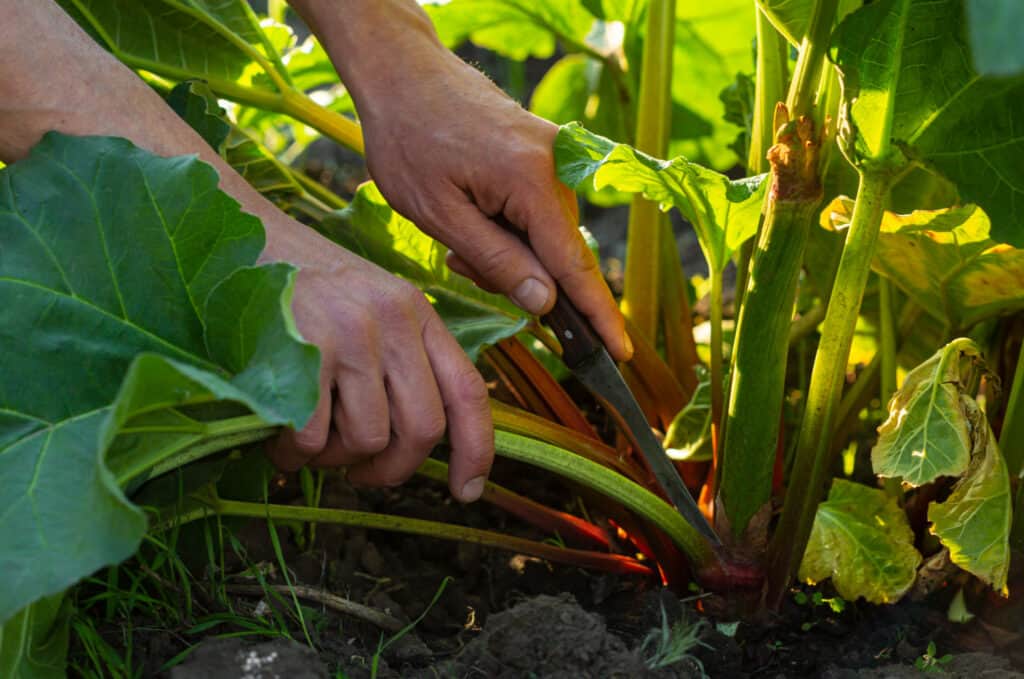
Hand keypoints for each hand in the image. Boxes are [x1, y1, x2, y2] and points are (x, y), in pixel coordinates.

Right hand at [264, 223, 493, 502]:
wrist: (233, 240)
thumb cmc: (298, 287)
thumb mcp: (366, 305)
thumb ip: (399, 357)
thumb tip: (414, 441)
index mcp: (415, 312)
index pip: (467, 390)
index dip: (476, 449)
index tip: (467, 491)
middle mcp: (392, 320)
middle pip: (422, 429)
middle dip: (391, 469)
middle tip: (359, 473)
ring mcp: (351, 334)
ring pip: (367, 440)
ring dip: (333, 458)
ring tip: (305, 434)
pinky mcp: (305, 351)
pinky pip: (315, 440)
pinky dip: (293, 453)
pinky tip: (277, 433)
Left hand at [362, 53, 632, 361]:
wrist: (403, 71)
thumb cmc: (409, 139)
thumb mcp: (439, 214)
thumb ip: (496, 261)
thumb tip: (546, 303)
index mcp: (532, 181)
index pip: (574, 266)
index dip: (597, 315)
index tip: (620, 354)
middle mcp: (556, 165)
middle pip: (557, 253)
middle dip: (519, 276)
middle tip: (461, 262)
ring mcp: (554, 154)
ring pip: (545, 234)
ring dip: (508, 249)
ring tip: (457, 231)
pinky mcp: (544, 150)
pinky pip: (538, 208)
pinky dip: (509, 226)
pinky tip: (472, 214)